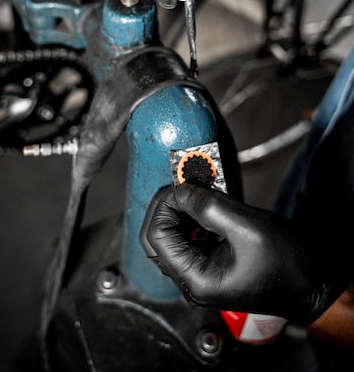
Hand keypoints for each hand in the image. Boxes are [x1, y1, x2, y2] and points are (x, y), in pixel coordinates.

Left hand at [141, 184, 345, 324]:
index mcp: (196, 279)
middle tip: (184, 186)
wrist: (313, 285)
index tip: (181, 186)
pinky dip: (193, 218)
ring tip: (197, 191)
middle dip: (167, 207)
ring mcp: (201, 274)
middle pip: (158, 239)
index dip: (164, 206)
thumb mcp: (247, 226)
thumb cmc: (288, 265)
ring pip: (172, 237)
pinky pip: (190, 238)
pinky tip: (207, 204)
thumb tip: (181, 189)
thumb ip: (209, 206)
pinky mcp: (211, 265)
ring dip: (180, 210)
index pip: (156, 238)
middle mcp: (193, 280)